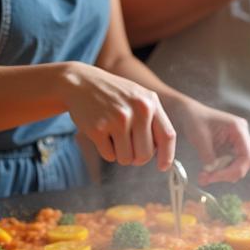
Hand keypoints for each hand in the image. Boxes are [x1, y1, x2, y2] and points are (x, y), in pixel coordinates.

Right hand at [57, 63, 176, 169]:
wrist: (82, 82)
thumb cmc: (114, 94)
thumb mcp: (139, 97)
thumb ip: (153, 120)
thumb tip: (163, 153)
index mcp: (151, 102)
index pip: (167, 136)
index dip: (167, 156)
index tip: (163, 167)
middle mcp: (138, 110)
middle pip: (146, 154)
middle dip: (137, 158)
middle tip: (129, 147)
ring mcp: (118, 119)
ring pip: (127, 159)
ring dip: (120, 155)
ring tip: (114, 136)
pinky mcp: (98, 129)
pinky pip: (109, 156)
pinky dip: (106, 151)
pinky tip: (102, 133)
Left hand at [168, 96, 249, 185]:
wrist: (188, 112)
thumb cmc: (194, 118)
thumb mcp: (200, 137)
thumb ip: (208, 156)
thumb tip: (211, 173)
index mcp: (238, 129)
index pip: (247, 156)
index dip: (234, 171)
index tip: (215, 177)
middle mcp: (241, 136)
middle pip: (244, 163)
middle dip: (227, 175)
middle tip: (207, 179)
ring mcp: (236, 143)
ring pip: (237, 167)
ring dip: (222, 175)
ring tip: (203, 177)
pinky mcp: (229, 149)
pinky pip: (229, 165)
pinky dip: (219, 172)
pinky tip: (206, 173)